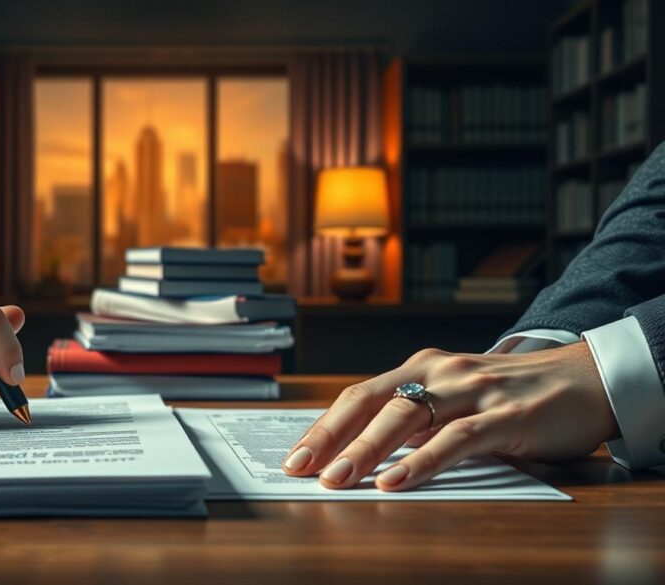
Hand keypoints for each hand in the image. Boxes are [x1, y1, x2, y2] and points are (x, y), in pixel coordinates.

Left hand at [282, 343, 619, 490]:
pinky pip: (455, 439)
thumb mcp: (453, 398)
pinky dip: (421, 462)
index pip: (359, 396)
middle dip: (330, 437)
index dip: (323, 426)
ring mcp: (472, 391)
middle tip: (299, 468)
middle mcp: (439, 372)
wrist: (584, 378)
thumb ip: (416, 418)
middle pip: (371, 402)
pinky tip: (396, 482)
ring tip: (338, 479)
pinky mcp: (506, 417)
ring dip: (367, 450)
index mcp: (420, 367)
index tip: (294, 456)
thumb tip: (362, 453)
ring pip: (407, 417)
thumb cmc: (510, 394)